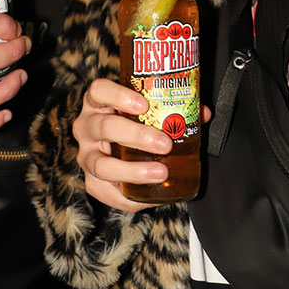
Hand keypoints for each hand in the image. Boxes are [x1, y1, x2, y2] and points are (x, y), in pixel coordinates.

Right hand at [72, 78, 171, 212]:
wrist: (115, 144)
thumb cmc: (133, 121)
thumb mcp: (147, 110)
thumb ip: (173, 109)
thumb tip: (202, 112)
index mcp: (98, 101)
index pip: (99, 90)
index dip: (119, 96)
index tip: (144, 105)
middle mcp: (86, 126)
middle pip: (105, 127)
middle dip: (137, 136)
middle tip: (165, 144)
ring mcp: (86, 154)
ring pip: (102, 165)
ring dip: (133, 171)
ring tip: (160, 173)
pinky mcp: (91, 181)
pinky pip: (105, 193)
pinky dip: (129, 198)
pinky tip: (150, 198)